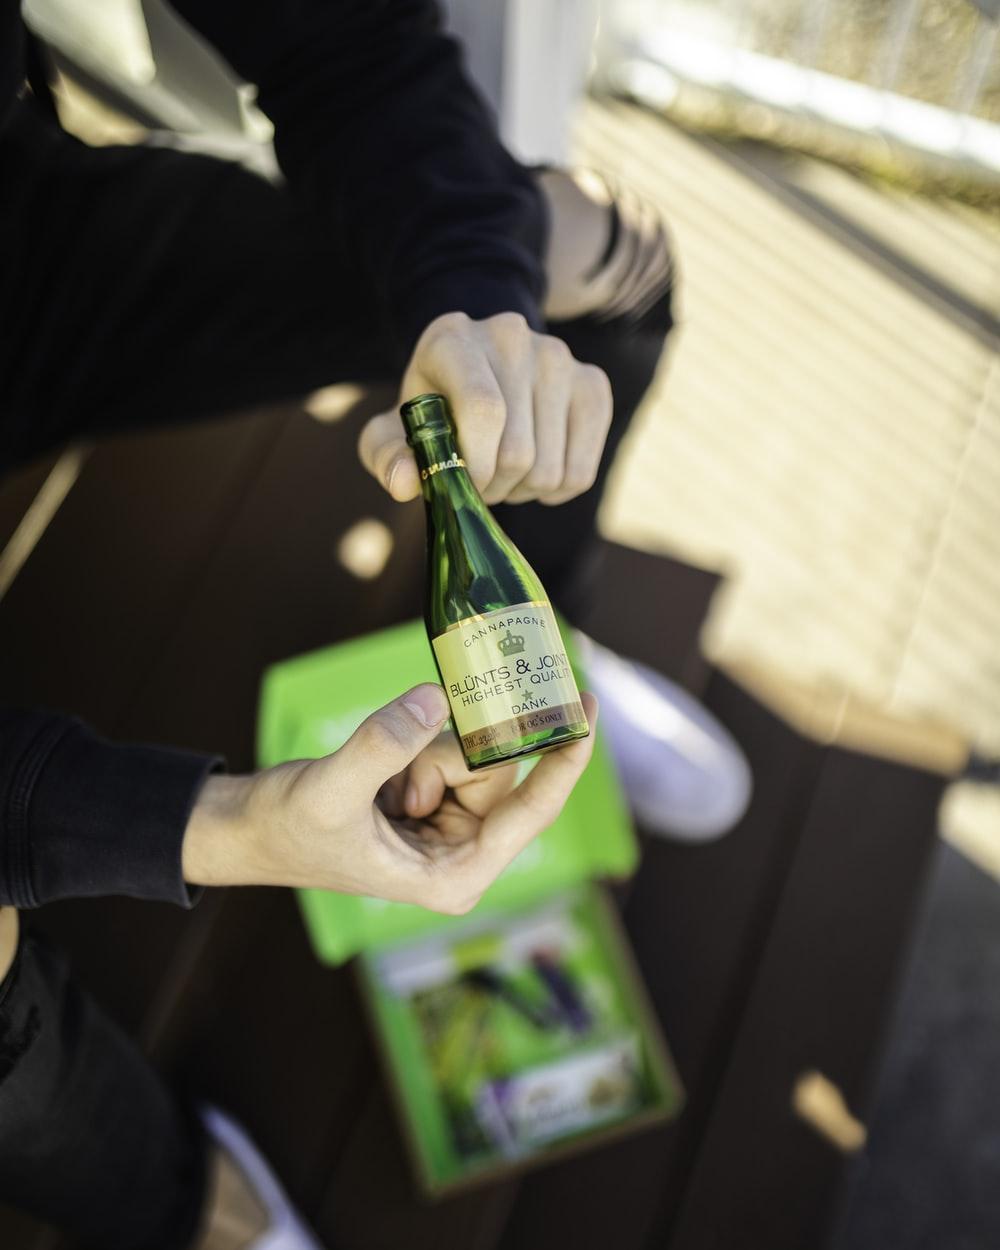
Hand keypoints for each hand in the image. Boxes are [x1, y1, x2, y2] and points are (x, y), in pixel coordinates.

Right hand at [183, 684, 596, 914]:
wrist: (253, 828)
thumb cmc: (288, 827)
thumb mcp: (331, 790)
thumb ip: (383, 745)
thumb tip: (436, 699)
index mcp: (455, 876)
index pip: (531, 811)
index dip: (565, 758)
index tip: (587, 707)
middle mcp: (464, 855)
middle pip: (497, 771)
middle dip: (448, 754)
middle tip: (397, 780)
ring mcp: (451, 826)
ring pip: (472, 753)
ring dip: (422, 750)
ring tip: (376, 785)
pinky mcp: (434, 801)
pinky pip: (448, 749)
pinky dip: (413, 746)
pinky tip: (378, 778)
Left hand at [358, 311, 611, 505]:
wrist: (478, 371)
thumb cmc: (431, 410)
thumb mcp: (394, 431)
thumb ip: (387, 456)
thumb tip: (404, 483)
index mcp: (454, 339)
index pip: (484, 409)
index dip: (475, 464)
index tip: (461, 484)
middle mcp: (512, 336)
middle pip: (518, 450)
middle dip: (493, 486)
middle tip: (478, 480)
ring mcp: (559, 357)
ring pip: (550, 469)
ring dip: (522, 491)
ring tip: (502, 473)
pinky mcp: (592, 384)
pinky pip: (580, 472)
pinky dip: (555, 491)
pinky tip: (534, 475)